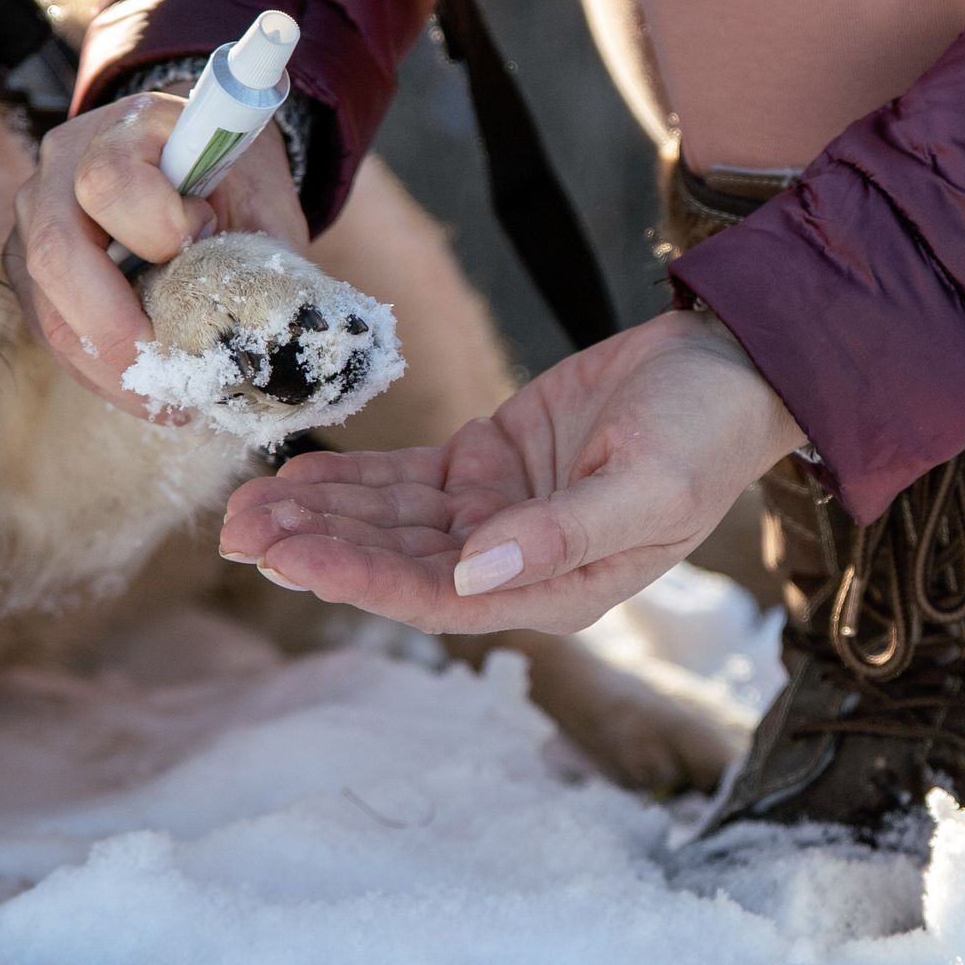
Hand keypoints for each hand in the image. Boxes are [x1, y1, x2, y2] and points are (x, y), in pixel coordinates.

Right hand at [8, 90, 307, 408]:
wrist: (194, 162)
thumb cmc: (231, 183)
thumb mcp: (262, 200)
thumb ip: (262, 253)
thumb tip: (275, 334)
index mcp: (125, 128)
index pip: (110, 182)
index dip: (157, 227)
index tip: (206, 237)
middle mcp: (62, 166)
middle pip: (56, 254)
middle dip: (120, 331)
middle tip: (181, 375)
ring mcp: (35, 218)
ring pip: (49, 309)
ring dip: (114, 369)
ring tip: (175, 400)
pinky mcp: (29, 269)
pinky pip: (51, 335)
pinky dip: (102, 373)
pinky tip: (150, 391)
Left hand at [217, 306, 803, 633]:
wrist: (730, 368)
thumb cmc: (704, 435)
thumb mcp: (646, 486)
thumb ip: (561, 535)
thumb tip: (474, 574)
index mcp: (556, 589)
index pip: (436, 596)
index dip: (359, 579)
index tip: (290, 557)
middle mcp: (514, 564)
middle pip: (394, 565)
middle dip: (315, 548)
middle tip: (234, 531)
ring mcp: (495, 515)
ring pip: (387, 524)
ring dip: (317, 516)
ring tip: (242, 506)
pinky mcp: (487, 465)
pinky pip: (403, 482)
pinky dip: (349, 480)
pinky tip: (293, 475)